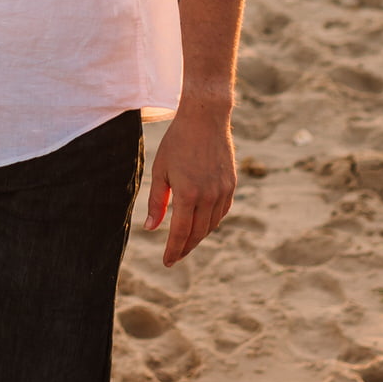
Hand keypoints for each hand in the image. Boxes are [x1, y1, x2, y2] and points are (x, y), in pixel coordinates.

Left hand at [144, 102, 235, 265]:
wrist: (205, 119)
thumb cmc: (177, 143)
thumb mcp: (160, 171)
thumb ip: (157, 202)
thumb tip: (151, 229)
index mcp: (188, 194)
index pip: (181, 232)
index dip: (173, 250)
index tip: (167, 262)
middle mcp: (209, 196)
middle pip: (197, 233)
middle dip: (185, 248)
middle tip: (174, 257)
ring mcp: (223, 191)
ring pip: (211, 225)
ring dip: (198, 236)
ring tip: (185, 242)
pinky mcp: (232, 185)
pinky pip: (221, 212)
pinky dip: (211, 222)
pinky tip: (201, 224)